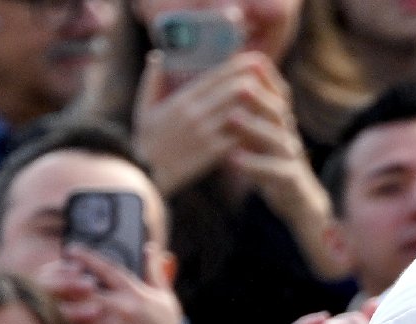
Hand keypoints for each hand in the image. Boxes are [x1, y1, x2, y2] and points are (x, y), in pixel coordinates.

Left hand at [40, 244, 182, 323]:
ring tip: (64, 307)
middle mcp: (121, 309)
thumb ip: (153, 272)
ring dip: (68, 310)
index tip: (71, 251)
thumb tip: (149, 248)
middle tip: (56, 280)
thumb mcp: (164, 297)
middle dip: (67, 284)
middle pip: (82, 291)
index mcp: (135, 294)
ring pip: (77, 314)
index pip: (106, 269)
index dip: (86, 257)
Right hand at [133, 51, 269, 194]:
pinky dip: (253, 129)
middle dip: (252, 81)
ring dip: (257, 104)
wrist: (146, 176)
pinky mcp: (213, 152)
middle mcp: (195, 113)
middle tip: (267, 77)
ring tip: (272, 98)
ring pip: (241, 111)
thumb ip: (153, 81)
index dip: (235, 66)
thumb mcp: (144, 109)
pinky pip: (240, 136)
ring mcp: (206, 133)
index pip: (214, 76)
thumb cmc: (146, 143)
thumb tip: (158, 56)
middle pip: (232, 90)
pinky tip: (265, 125)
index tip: (251, 59)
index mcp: (181, 100)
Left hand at [226, 59, 344, 278]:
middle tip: (238, 83)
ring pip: (277, 139)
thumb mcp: (264, 142)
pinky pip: (274, 171)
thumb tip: (224, 96)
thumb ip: (249, 122)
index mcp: (282, 126)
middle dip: (258, 96)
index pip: (277, 96)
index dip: (266, 78)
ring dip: (254, 126)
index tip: (247, 59)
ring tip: (232, 117)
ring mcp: (293, 159)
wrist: (304, 206)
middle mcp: (290, 138)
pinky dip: (253, 164)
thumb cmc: (277, 171)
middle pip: (278, 111)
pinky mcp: (292, 182)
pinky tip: (232, 159)